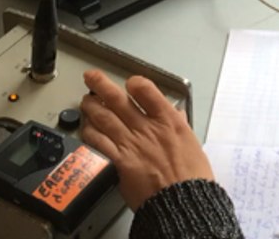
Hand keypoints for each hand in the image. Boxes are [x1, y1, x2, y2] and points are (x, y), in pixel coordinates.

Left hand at [79, 70, 214, 209]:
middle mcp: (147, 128)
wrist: (183, 201)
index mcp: (168, 120)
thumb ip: (180, 124)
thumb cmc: (192, 176)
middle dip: (101, 85)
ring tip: (86, 101)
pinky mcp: (119, 161)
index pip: (145, 89)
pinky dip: (90, 132)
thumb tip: (176, 113)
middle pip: (118, 100)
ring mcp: (130, 144)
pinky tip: (86, 128)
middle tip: (91, 77)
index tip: (130, 83)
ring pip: (104, 118)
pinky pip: (99, 142)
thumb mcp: (192, 142)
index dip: (134, 83)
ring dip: (91, 107)